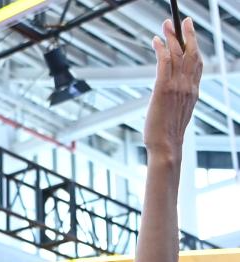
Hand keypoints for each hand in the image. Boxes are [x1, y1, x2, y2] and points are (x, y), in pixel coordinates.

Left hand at [144, 19, 201, 156]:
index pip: (197, 64)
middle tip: (179, 21)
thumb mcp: (178, 113)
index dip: (194, 46)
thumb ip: (178, 98)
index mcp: (193, 92)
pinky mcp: (163, 90)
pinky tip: (156, 41)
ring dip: (171, 37)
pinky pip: (164, 63)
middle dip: (186, 35)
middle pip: (190, 53)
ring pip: (177, 54)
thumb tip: (171, 91)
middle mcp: (188, 86)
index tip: (189, 35)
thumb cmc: (168, 135)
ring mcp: (177, 87)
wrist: (166, 147)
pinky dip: (161, 49)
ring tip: (165, 26)